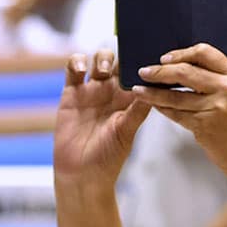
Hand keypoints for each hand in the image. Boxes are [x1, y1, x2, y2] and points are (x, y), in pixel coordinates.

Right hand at [54, 51, 150, 198]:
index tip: (151, 55)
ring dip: (103, 57)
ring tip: (104, 70)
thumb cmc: (109, 155)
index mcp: (131, 98)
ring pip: (99, 59)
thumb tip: (155, 88)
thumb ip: (138, 110)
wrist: (82, 172)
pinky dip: (77, 62)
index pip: (140, 73)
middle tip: (127, 58)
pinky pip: (73, 69)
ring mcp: (92, 90)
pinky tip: (82, 70)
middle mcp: (113, 91)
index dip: (145, 62)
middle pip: (121, 60)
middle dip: (125, 54)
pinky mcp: (71, 93)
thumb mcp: (127, 130)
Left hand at [131, 43, 226, 184]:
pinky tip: (155, 106)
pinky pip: (175, 114)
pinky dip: (163, 109)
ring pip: (174, 96)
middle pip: (184, 72)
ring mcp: (214, 108)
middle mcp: (226, 89)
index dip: (181, 53)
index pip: (205, 54)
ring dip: (153, 92)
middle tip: (145, 71)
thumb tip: (187, 70)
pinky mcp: (203, 126)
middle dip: (159, 71)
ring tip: (140, 90)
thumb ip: (219, 80)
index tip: (166, 58)